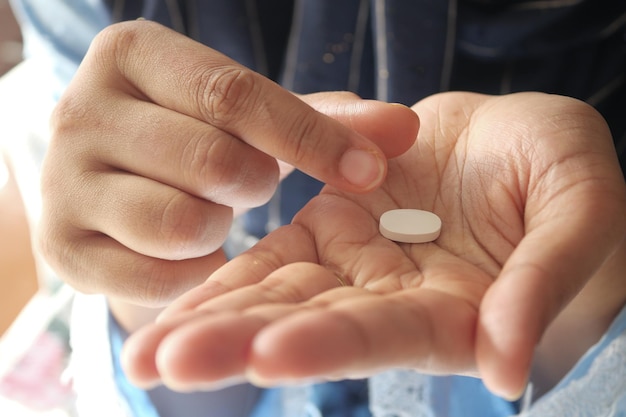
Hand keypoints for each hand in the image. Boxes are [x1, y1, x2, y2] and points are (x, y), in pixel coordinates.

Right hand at [37, 21, 417, 305]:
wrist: (106, 175)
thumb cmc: (190, 132)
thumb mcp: (244, 112)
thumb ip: (322, 119)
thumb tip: (405, 129)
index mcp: (132, 55)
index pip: (232, 95)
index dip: (308, 138)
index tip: (370, 173)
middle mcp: (82, 111)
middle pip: (212, 162)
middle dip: (254, 184)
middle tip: (245, 181)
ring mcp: (62, 183)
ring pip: (181, 223)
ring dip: (219, 226)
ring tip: (207, 208)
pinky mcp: (60, 249)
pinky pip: (154, 276)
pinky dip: (192, 270)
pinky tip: (188, 248)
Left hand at [121, 92, 625, 398]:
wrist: (516, 136)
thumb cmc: (563, 171)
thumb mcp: (579, 211)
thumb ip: (543, 285)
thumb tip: (505, 370)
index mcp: (454, 313)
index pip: (384, 335)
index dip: (329, 343)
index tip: (268, 353)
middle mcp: (394, 303)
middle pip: (308, 328)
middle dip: (235, 345)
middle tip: (161, 365)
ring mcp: (356, 267)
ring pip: (276, 298)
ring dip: (211, 319)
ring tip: (145, 348)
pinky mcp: (329, 228)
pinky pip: (271, 257)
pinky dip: (226, 276)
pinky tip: (173, 301)